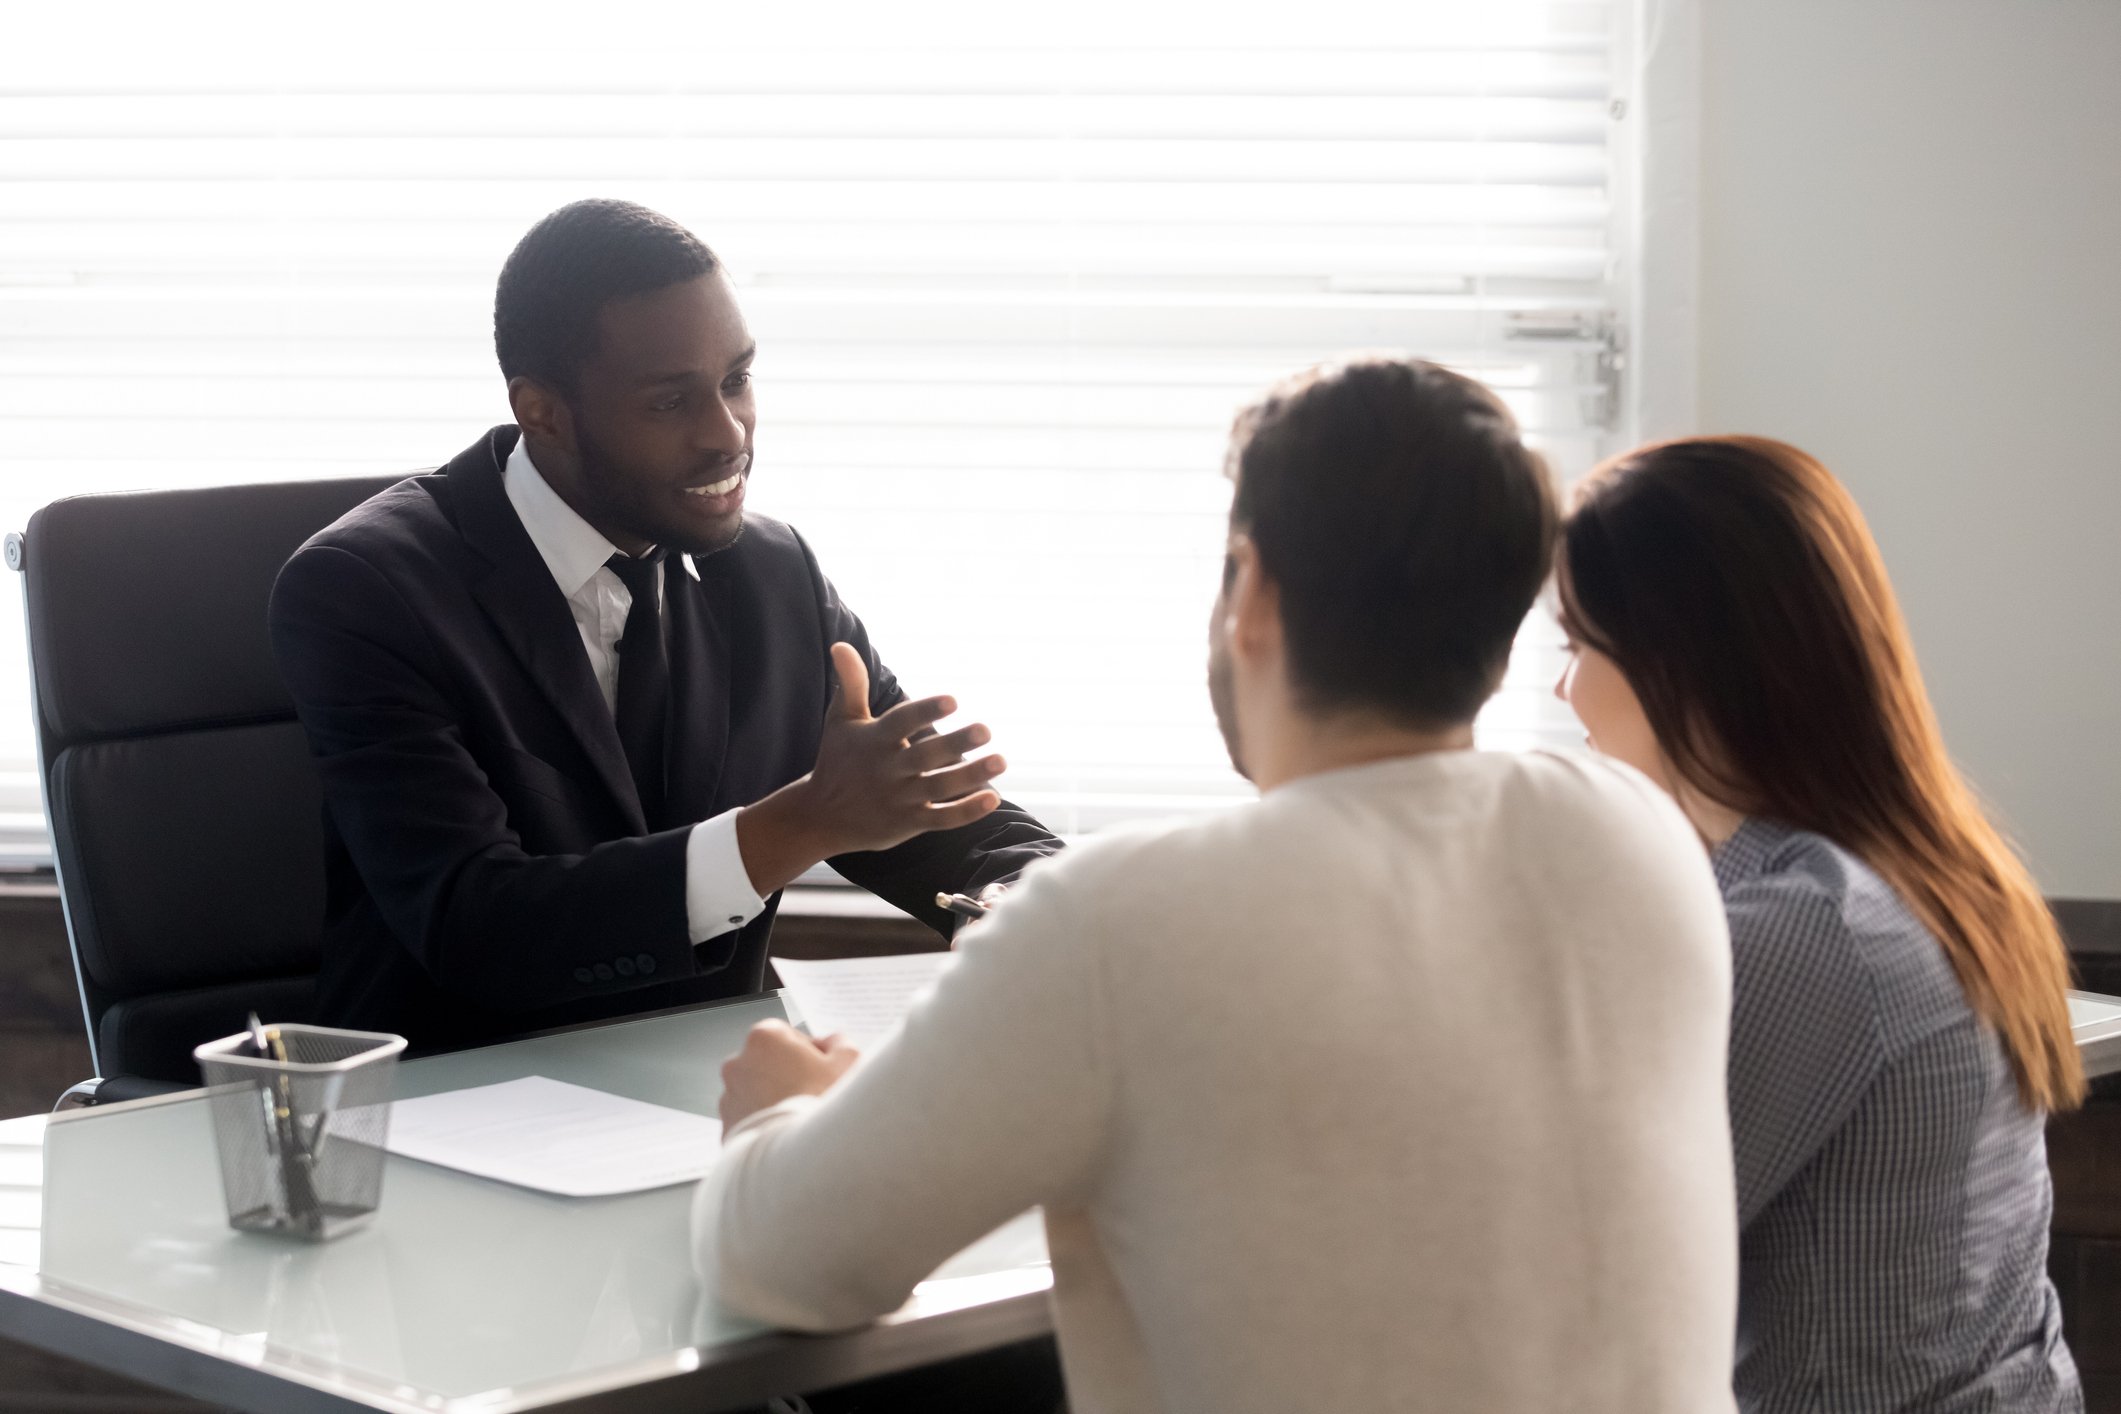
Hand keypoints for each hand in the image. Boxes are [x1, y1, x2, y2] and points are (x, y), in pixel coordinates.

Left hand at [718, 1020, 859, 1132]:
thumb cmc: (823, 1107)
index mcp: (765, 1038)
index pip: (790, 1036)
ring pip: (757, 1093)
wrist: (803, 1161)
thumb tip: (832, 1045)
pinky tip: (788, 1136)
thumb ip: (839, 1043)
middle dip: (790, 1076)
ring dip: (775, 1101)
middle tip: (816, 1096)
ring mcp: (729, 1098)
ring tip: (802, 1121)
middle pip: (770, 1064)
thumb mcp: (850, 1061)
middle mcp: (738, 1064)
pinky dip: (765, 1125)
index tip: (824, 1070)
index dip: (811, 1054)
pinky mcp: (727, 1129)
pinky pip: (750, 1121)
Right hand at [738, 643, 1005, 893]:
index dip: (926, 711)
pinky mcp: (909, 823)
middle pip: (926, 756)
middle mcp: (888, 770)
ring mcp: (900, 799)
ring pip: (940, 788)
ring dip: (971, 775)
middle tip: (985, 730)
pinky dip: (967, 811)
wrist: (820, 817)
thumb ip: (850, 684)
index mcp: (875, 741)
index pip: (902, 723)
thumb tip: (841, 644)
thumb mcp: (841, 721)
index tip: (953, 700)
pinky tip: (993, 797)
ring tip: (1000, 760)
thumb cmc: (837, 760)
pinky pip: (942, 819)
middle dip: (956, 744)